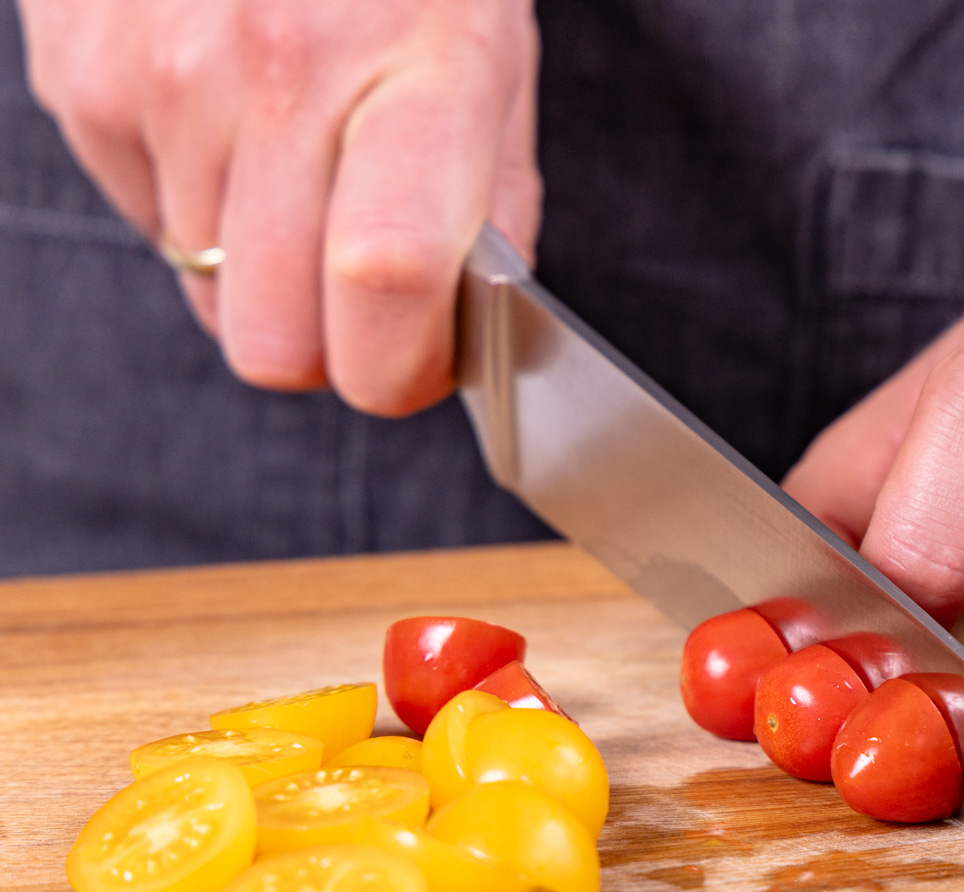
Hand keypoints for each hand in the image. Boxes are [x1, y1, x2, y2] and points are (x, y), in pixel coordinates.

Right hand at [18, 0, 539, 413]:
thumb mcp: (492, 65)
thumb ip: (489, 211)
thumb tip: (452, 341)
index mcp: (415, 72)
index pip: (387, 280)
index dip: (400, 368)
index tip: (415, 367)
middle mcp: (277, 75)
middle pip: (274, 343)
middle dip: (324, 350)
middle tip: (357, 300)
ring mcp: (164, 80)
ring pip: (211, 295)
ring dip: (261, 271)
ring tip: (298, 165)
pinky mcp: (85, 83)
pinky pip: (149, 223)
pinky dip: (199, 205)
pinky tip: (232, 124)